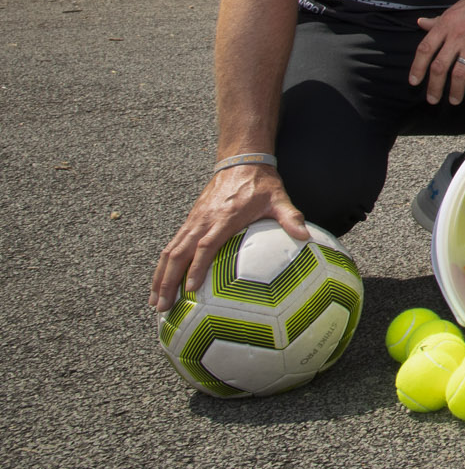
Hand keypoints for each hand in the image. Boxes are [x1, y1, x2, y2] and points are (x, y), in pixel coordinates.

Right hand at [151, 165, 306, 312]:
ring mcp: (193, 221)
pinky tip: (160, 283)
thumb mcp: (279, 198)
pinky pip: (171, 246)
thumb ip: (290, 217)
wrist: (240, 161)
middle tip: (163, 307)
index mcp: (224, 217)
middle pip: (178, 254)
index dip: (197, 267)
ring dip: (160, 277)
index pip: (206, 245)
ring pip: (170, 252)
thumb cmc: (261, 184)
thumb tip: (305, 235)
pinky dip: (163, 266)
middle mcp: (203, 221)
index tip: (190, 289)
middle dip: (168, 281)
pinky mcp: (190, 221)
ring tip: (156, 303)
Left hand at [410, 0, 464, 104]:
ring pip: (459, 73)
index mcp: (446, 23)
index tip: (414, 82)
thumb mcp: (458, 7)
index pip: (425, 49)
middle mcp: (457, 34)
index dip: (417, 68)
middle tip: (433, 99)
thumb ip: (439, 19)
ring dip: (455, 91)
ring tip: (454, 100)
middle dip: (434, 86)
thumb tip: (421, 23)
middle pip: (439, 66)